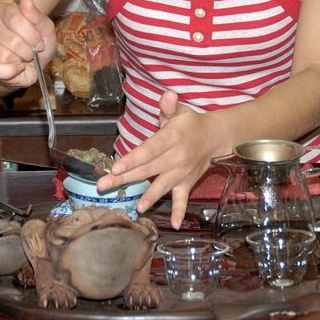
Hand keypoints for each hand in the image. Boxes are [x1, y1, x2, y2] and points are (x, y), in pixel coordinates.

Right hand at [0, 0, 56, 90]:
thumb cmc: (38, 44)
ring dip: (20, 60)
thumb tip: (26, 1)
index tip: (39, 41)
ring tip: (23, 57)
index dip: (31, 34)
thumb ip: (36, 15)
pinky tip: (16, 67)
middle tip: (31, 51)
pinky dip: (12, 71)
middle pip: (12, 39)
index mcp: (3, 11)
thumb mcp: (45, 29)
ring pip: (5, 56)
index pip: (15, 19)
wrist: (34, 65)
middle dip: (28, 49)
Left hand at [97, 91, 228, 229]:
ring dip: (150, 197)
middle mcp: (177, 157)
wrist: (214, 138)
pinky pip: (182, 199)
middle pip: (148, 169)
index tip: (115, 167)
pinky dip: (179, 212)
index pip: (149, 150)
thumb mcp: (179, 111)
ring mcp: (182, 173)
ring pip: (162, 186)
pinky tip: (174, 224)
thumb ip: (169, 105)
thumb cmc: (190, 124)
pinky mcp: (187, 184)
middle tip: (104, 186)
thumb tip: (167, 95)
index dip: (132, 159)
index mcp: (171, 138)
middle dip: (125, 178)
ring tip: (137, 208)